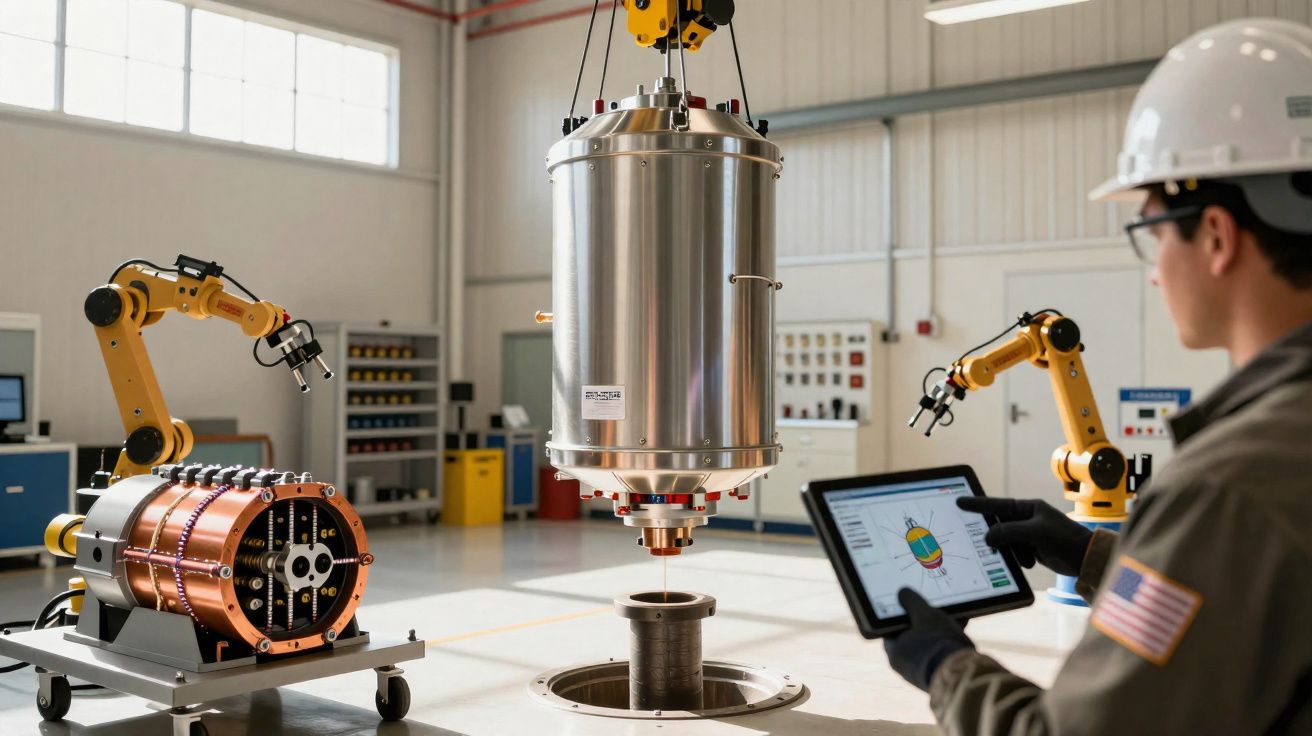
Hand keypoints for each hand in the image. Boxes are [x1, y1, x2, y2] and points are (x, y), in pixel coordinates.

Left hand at [883, 588, 974, 691]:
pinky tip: (961, 627)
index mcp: (894, 652)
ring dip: (940, 630)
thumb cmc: (937, 642)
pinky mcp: (940, 677)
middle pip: (913, 636)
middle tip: (934, 608)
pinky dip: (948, 642)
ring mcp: (923, 673)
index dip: (902, 614)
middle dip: (925, 621)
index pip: (892, 628)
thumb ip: (912, 602)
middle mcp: (905, 666)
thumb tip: (902, 593)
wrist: (962, 676)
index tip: (910, 604)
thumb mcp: (924, 614)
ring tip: (954, 616)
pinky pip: (941, 653)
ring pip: (929, 644)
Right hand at [957, 496, 1091, 576]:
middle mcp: (1027, 519)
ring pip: (1006, 541)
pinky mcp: (1032, 549)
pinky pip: (1015, 552)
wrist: (1085, 558)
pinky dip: (1019, 558)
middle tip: (982, 540)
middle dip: (996, 535)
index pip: (997, 504)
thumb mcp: (1035, 532)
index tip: (960, 501)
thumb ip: (1009, 532)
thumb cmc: (1064, 539)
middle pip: (1000, 524)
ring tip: (1024, 556)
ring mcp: (1029, 535)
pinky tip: (1031, 561)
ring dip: (1011, 550)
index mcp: (1028, 508)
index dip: (977, 504)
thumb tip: (988, 536)